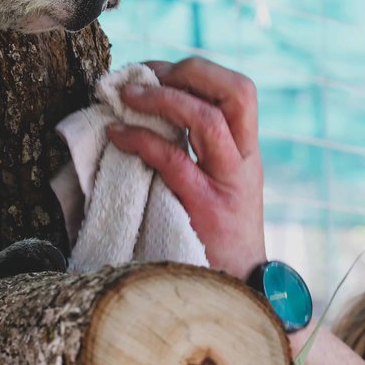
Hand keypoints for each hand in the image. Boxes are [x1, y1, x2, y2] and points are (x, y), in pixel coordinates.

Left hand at [107, 57, 267, 279]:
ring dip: (162, 99)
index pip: (240, 91)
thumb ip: (197, 154)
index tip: (156, 69)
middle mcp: (244, 162)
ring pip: (208, 120)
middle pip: (237, 93)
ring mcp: (228, 184)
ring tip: (125, 97)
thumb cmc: (215, 239)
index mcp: (247, 152)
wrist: (238, 294)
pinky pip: (175, 161)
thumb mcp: (219, 188)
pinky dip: (142, 141)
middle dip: (189, 72)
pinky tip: (117, 136)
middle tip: (144, 75)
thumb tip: (146, 115)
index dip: (198, 69)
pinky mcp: (206, 210)